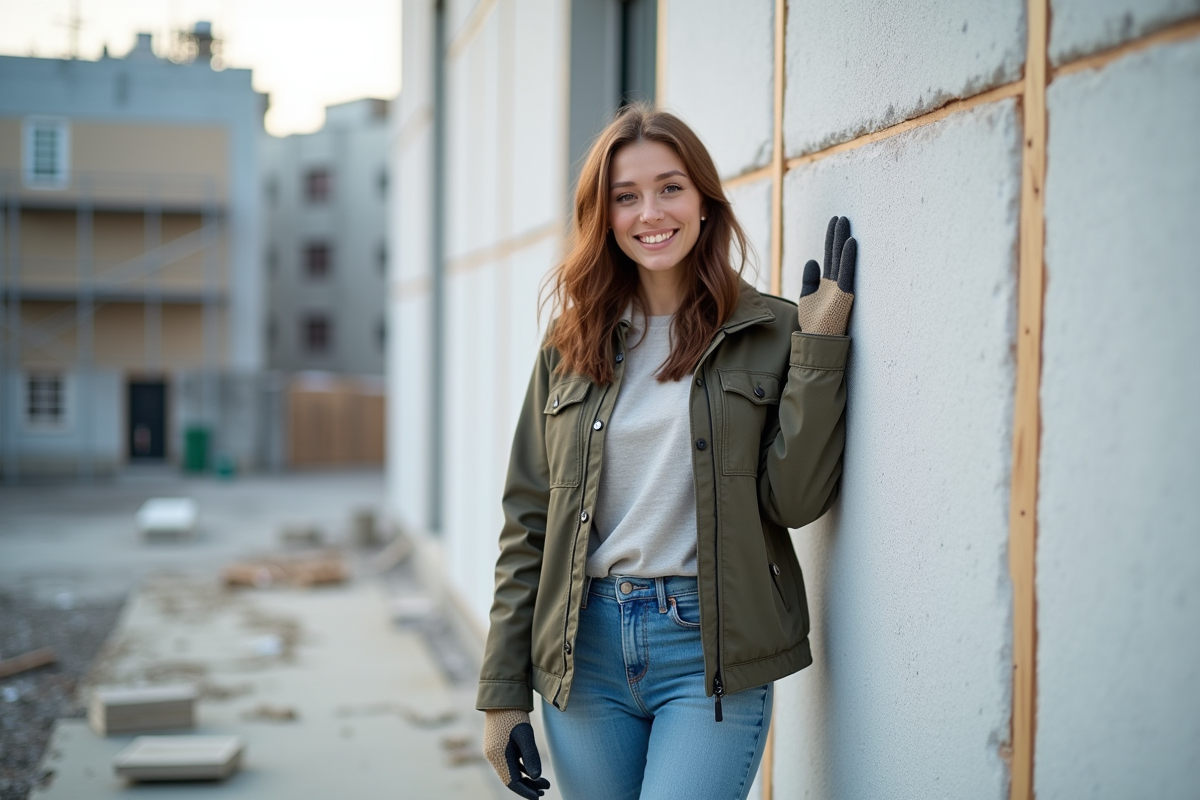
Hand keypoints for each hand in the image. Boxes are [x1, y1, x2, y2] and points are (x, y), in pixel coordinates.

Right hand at [483, 709, 550, 798]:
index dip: (525, 791)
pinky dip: (521, 769)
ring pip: (511, 771)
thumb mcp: (525, 734)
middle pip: (511, 779)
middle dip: (528, 786)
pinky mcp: (497, 745)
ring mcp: (494, 751)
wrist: (502, 695)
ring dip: (526, 778)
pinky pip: (509, 763)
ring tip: (544, 782)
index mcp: (497, 756)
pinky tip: (532, 771)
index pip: (511, 782)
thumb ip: (531, 757)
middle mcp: (493, 756)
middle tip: (546, 789)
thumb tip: (536, 778)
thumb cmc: (514, 713)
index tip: (539, 797)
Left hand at [798, 216, 856, 335]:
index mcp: (828, 282)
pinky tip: (850, 242)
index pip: (830, 256)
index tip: (834, 222)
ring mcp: (841, 288)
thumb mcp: (806, 298)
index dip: (831, 239)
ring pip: (843, 259)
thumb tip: (811, 260)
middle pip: (837, 254)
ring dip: (844, 240)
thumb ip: (808, 279)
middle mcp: (837, 283)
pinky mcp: (845, 295)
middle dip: (838, 235)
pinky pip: (848, 272)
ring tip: (844, 222)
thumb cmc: (813, 323)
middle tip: (841, 217)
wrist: (817, 341)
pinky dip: (849, 258)